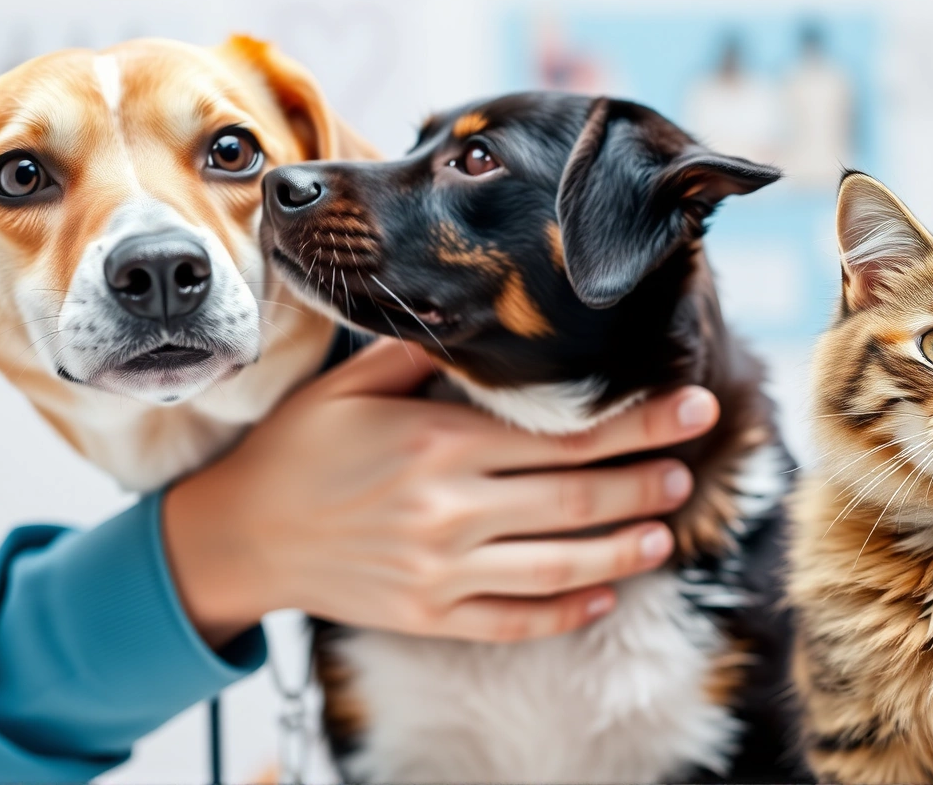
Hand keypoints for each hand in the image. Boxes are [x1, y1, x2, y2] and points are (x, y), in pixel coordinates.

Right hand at [162, 338, 718, 644]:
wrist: (240, 536)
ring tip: (667, 533)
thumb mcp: (350, 384)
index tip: (691, 405)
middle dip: (646, 481)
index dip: (637, 423)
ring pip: (558, 566)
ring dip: (622, 549)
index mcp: (437, 445)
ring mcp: (439, 573)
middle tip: (693, 464)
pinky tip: (603, 595)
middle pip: (574, 497)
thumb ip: (420, 353)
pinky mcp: (427, 616)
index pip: (562, 435)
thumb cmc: (297, 449)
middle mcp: (447, 512)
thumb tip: (481, 312)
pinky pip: (512, 621)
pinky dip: (564, 612)